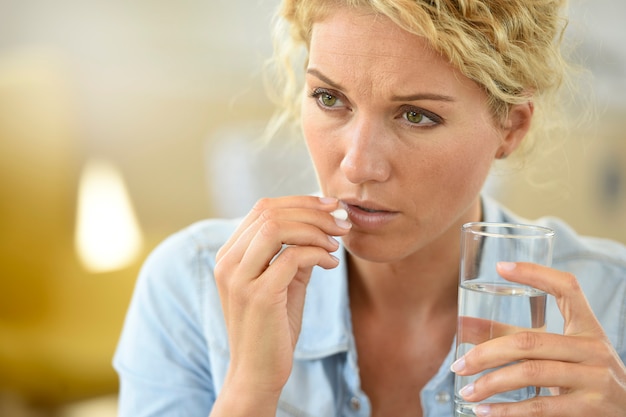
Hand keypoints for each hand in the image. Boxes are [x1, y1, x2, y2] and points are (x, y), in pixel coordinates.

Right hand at [212, 196, 350, 410]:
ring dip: (315, 229)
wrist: (258, 373)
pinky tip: (331, 263)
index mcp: (230, 255)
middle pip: (270, 212)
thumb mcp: (283, 283)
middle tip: (341, 223)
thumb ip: (294, 254)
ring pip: (276, 228)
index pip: (262, 209)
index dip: (300, 202)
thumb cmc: (272, 328)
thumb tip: (322, 226)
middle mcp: (228, 262)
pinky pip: (292, 257)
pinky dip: (317, 253)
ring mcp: (239, 278)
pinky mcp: (259, 295)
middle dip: (313, 212)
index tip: (330, 207)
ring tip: (336, 243)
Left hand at [452, 262, 625, 416]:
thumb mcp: (558, 351)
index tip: (501, 267)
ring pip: (531, 373)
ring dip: (491, 384)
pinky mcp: (589, 409)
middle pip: (530, 340)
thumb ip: (513, 337)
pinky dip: (507, 411)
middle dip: (486, 353)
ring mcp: (594, 379)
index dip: (536, 273)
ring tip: (467, 391)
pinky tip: (485, 412)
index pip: (568, 288)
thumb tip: (461, 325)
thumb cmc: (583, 375)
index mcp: (588, 327)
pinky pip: (540, 407)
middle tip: (458, 365)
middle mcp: (594, 349)